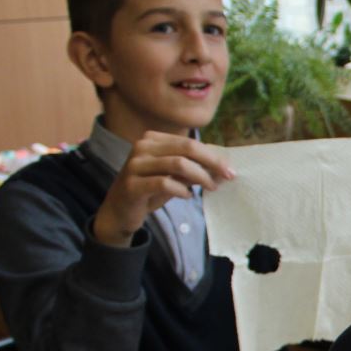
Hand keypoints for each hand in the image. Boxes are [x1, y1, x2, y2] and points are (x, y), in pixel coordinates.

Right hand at [93, 132, 234, 246]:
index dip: (213, 155)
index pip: (190, 143)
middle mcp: (142, 147)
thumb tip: (222, 168)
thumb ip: (194, 169)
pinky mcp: (132, 184)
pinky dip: (181, 190)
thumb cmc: (150, 190)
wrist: (120, 210)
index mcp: (153, 140)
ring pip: (178, 164)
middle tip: (228, 177)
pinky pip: (164, 183)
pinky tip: (187, 195)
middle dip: (212, 162)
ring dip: (200, 177)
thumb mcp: (175, 176)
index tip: (230, 169)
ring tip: (210, 187)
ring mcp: (135, 164)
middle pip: (186, 149)